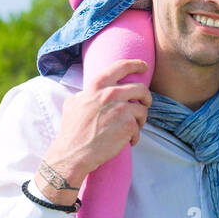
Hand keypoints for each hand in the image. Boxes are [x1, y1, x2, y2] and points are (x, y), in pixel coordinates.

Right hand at [40, 59, 150, 197]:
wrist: (73, 152)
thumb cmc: (72, 130)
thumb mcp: (73, 103)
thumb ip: (86, 93)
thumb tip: (92, 91)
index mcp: (97, 85)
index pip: (121, 67)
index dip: (136, 64)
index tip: (145, 66)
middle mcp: (110, 94)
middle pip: (141, 89)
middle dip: (146, 97)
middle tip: (145, 103)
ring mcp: (121, 109)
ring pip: (143, 110)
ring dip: (141, 119)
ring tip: (132, 127)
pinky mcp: (128, 125)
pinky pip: (139, 128)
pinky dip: (135, 136)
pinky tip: (126, 141)